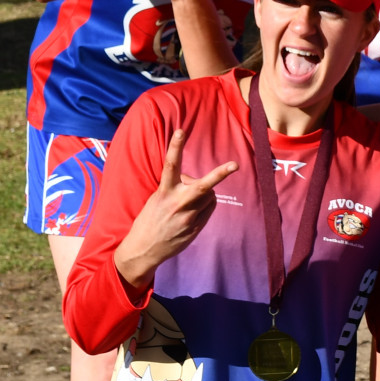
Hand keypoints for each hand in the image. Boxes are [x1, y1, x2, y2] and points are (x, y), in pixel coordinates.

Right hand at [115, 130, 238, 290]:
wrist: (144, 249)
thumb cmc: (149, 220)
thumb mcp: (156, 199)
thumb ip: (174, 187)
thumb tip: (193, 181)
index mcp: (164, 192)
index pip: (171, 165)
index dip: (175, 146)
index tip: (181, 131)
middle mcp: (178, 203)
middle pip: (203, 185)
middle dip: (220, 173)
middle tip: (235, 164)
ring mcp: (189, 217)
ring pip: (210, 196)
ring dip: (206, 193)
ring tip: (190, 200)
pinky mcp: (196, 228)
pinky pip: (209, 209)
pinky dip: (206, 205)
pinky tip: (193, 211)